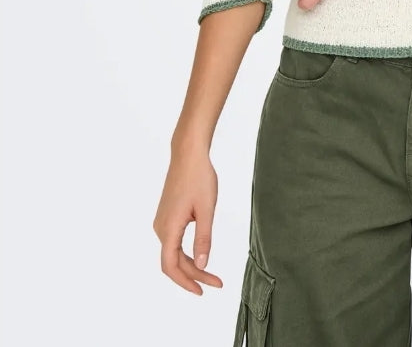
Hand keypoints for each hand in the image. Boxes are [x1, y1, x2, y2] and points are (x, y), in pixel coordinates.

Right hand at [153, 149, 223, 294]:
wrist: (188, 154)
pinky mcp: (166, 216)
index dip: (185, 282)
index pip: (171, 266)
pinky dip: (186, 253)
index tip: (202, 291)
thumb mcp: (207, 209)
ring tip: (211, 274)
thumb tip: (202, 264)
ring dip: (191, 265)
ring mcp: (162, 222)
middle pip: (174, 262)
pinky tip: (200, 255)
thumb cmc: (199, 178)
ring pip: (174, 253)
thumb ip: (204, 238)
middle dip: (194, 275)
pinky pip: (174, 242)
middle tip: (216, 283)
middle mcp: (160, 228)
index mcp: (168, 228)